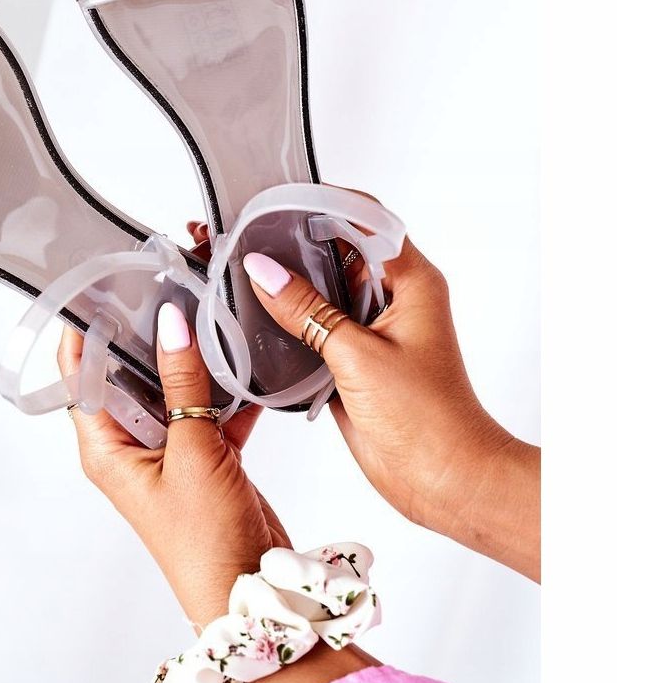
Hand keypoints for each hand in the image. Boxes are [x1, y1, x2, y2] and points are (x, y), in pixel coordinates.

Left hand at [58, 301, 375, 682]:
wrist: (251, 592)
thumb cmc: (205, 543)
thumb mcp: (193, 454)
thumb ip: (184, 385)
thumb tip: (171, 323)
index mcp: (106, 448)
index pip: (80, 376)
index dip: (84, 332)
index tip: (99, 287)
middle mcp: (131, 446)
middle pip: (129, 375)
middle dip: (147, 335)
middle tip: (165, 285)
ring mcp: (169, 450)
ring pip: (173, 388)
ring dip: (191, 358)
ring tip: (207, 310)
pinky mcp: (204, 456)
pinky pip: (209, 409)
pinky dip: (227, 389)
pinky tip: (247, 361)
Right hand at [231, 219, 538, 581]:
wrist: (444, 481)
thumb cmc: (429, 421)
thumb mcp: (359, 357)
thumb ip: (307, 311)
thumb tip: (261, 269)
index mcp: (412, 281)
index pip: (365, 219)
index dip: (321, 203)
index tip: (276, 201)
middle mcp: (393, 298)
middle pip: (337, 251)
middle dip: (291, 242)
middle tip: (243, 235)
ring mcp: (371, 329)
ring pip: (322, 290)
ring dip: (285, 282)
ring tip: (238, 270)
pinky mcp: (352, 359)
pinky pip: (314, 326)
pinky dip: (286, 319)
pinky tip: (251, 316)